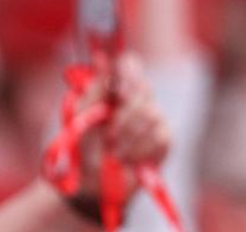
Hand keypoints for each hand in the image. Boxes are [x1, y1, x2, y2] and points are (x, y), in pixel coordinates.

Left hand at [75, 53, 170, 199]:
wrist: (91, 187)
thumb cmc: (82, 152)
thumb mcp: (81, 120)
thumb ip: (94, 90)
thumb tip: (101, 58)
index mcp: (115, 91)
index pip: (130, 65)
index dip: (128, 72)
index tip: (118, 90)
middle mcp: (137, 100)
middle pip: (144, 89)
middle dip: (124, 116)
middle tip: (108, 136)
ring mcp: (154, 119)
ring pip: (152, 114)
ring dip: (129, 138)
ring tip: (114, 152)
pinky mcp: (164, 140)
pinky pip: (160, 136)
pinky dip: (140, 150)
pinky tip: (129, 160)